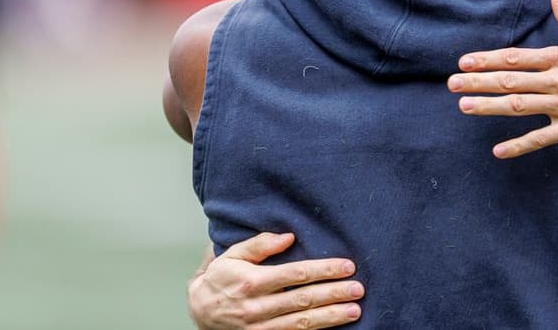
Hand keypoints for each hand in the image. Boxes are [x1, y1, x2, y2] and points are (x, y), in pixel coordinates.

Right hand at [188, 233, 363, 329]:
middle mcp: (257, 306)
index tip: (346, 266)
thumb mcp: (233, 255)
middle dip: (333, 294)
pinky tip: (333, 326)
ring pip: (301, 322)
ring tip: (354, 311)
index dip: (324, 270)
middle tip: (357, 289)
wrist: (200, 311)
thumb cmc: (220, 279)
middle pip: (303, 300)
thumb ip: (260, 244)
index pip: (296, 274)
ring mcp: (260, 327)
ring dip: (330, 317)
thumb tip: (288, 236)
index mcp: (252, 281)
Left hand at [449, 0, 557, 158]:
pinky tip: (498, 151)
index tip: (464, 61)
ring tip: (464, 106)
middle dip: (478, 82)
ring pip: (520, 107)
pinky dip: (519, 146)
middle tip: (451, 83)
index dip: (488, 60)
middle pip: (510, 82)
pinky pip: (542, 139)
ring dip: (489, 107)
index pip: (516, 58)